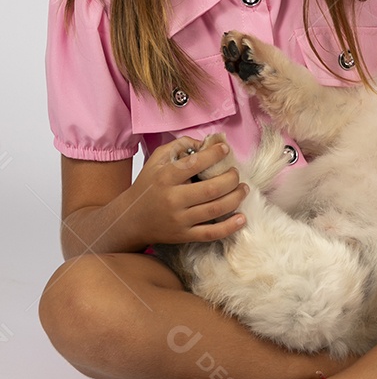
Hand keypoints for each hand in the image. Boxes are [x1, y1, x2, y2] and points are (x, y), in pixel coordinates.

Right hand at [126, 136, 248, 244]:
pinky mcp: (184, 236)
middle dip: (231, 178)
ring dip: (236, 198)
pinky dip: (229, 227)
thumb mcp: (157, 160)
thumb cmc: (147, 186)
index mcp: (166, 177)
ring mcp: (179, 220)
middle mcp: (173, 199)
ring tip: (243, 189)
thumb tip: (206, 143)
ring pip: (215, 209)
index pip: (195, 163)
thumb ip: (180, 146)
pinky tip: (242, 218)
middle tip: (236, 173)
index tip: (225, 149)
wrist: (130, 219)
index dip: (215, 154)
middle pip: (212, 189)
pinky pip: (211, 233)